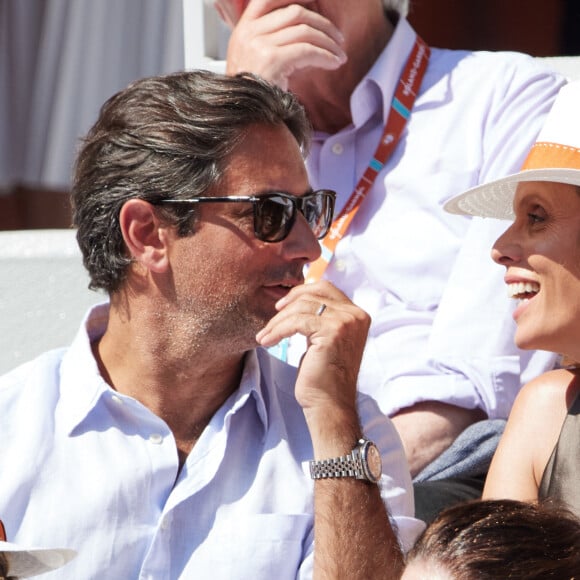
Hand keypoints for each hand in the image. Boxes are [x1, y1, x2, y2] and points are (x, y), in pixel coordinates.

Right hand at [222, 0, 346, 89]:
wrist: (244, 115)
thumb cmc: (253, 93)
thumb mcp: (253, 59)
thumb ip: (269, 40)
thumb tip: (302, 29)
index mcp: (243, 29)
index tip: (314, 1)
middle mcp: (249, 33)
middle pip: (295, 12)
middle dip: (322, 23)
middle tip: (337, 38)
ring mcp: (259, 45)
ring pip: (304, 31)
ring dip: (328, 42)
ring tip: (339, 54)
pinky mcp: (272, 60)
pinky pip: (307, 50)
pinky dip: (325, 55)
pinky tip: (334, 63)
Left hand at [256, 281, 369, 418]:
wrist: (330, 405)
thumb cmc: (323, 377)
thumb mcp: (325, 339)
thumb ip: (320, 318)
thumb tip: (299, 300)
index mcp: (358, 315)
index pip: (326, 288)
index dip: (302, 292)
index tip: (282, 306)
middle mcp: (356, 316)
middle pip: (314, 293)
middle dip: (288, 303)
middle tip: (272, 317)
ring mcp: (346, 322)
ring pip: (302, 307)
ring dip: (278, 321)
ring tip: (265, 336)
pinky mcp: (332, 332)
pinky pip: (296, 322)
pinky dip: (277, 330)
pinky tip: (267, 342)